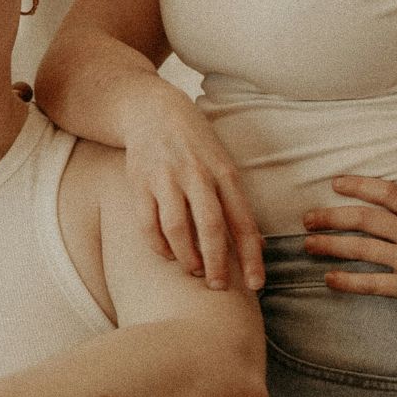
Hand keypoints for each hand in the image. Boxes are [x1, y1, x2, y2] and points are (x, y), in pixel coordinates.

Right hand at [121, 89, 264, 291]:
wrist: (153, 110)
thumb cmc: (195, 144)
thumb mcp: (222, 164)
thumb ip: (235, 201)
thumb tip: (255, 245)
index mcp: (225, 173)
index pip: (243, 221)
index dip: (251, 257)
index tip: (256, 285)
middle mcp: (197, 174)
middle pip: (211, 228)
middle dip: (216, 264)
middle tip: (218, 286)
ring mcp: (167, 177)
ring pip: (177, 229)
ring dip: (186, 258)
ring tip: (193, 270)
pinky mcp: (140, 181)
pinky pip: (148, 224)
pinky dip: (159, 246)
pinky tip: (167, 253)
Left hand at [301, 177, 396, 332]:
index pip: (390, 192)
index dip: (360, 184)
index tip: (336, 182)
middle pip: (366, 218)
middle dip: (332, 216)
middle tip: (307, 217)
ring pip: (363, 248)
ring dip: (331, 245)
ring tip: (307, 245)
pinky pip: (373, 283)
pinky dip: (348, 281)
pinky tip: (328, 280)